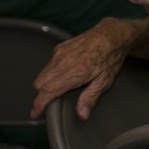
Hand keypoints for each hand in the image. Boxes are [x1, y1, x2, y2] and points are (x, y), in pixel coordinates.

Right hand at [30, 18, 148, 119]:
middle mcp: (64, 61)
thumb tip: (82, 114)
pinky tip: (63, 74)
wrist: (112, 34)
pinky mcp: (60, 47)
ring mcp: (60, 52)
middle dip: (42, 95)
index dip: (39, 104)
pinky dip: (50, 72)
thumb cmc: (111, 55)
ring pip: (42, 73)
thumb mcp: (105, 80)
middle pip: (40, 83)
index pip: (48, 91)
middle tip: (49, 102)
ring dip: (45, 83)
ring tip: (58, 88)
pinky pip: (48, 64)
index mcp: (75, 71)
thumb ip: (90, 98)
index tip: (35, 113)